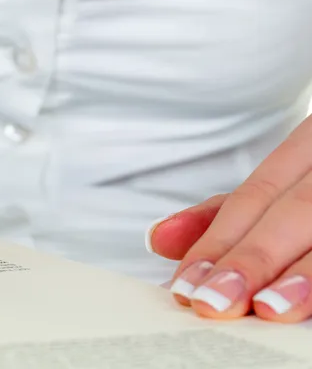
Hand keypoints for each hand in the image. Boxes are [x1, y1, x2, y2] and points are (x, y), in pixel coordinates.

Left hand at [148, 116, 311, 322]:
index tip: (184, 284)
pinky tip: (311, 307)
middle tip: (212, 302)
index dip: (218, 240)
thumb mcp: (283, 183)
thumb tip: (159, 238)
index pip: (255, 195)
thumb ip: (227, 212)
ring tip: (268, 308)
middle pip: (293, 211)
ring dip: (305, 275)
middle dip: (251, 259)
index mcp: (309, 147)